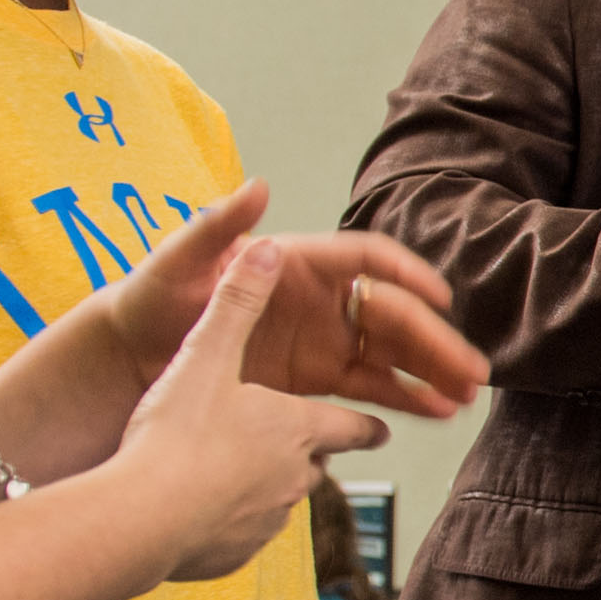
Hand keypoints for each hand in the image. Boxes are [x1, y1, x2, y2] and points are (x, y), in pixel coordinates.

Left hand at [91, 182, 486, 417]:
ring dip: (431, 372)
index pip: (366, 259)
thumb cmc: (151, 297)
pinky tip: (436, 413)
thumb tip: (259, 186)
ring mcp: (321, 339)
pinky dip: (404, 399)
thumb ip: (219, 225)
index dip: (406, 274)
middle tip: (471, 368)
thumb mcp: (178, 259)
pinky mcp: (314, 378)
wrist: (129, 355)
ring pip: (391, 354)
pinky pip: (371, 387)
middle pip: (392, 314)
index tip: (438, 297)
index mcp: (297, 262)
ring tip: (467, 397)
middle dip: (435, 341)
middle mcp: (320, 298)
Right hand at [108, 243, 389, 579]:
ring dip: (270, 488)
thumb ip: (237, 304)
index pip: (350, 425)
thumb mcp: (205, 356)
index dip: (364, 423)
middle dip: (313, 454)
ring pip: (282, 501)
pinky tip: (202, 517)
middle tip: (311, 450)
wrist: (140, 518)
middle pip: (317, 464)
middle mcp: (294, 477)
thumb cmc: (175, 433)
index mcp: (296, 427)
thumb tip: (268, 247)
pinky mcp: (233, 555)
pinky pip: (241, 536)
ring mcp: (267, 521)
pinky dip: (230, 524)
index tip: (380, 425)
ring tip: (243, 478)